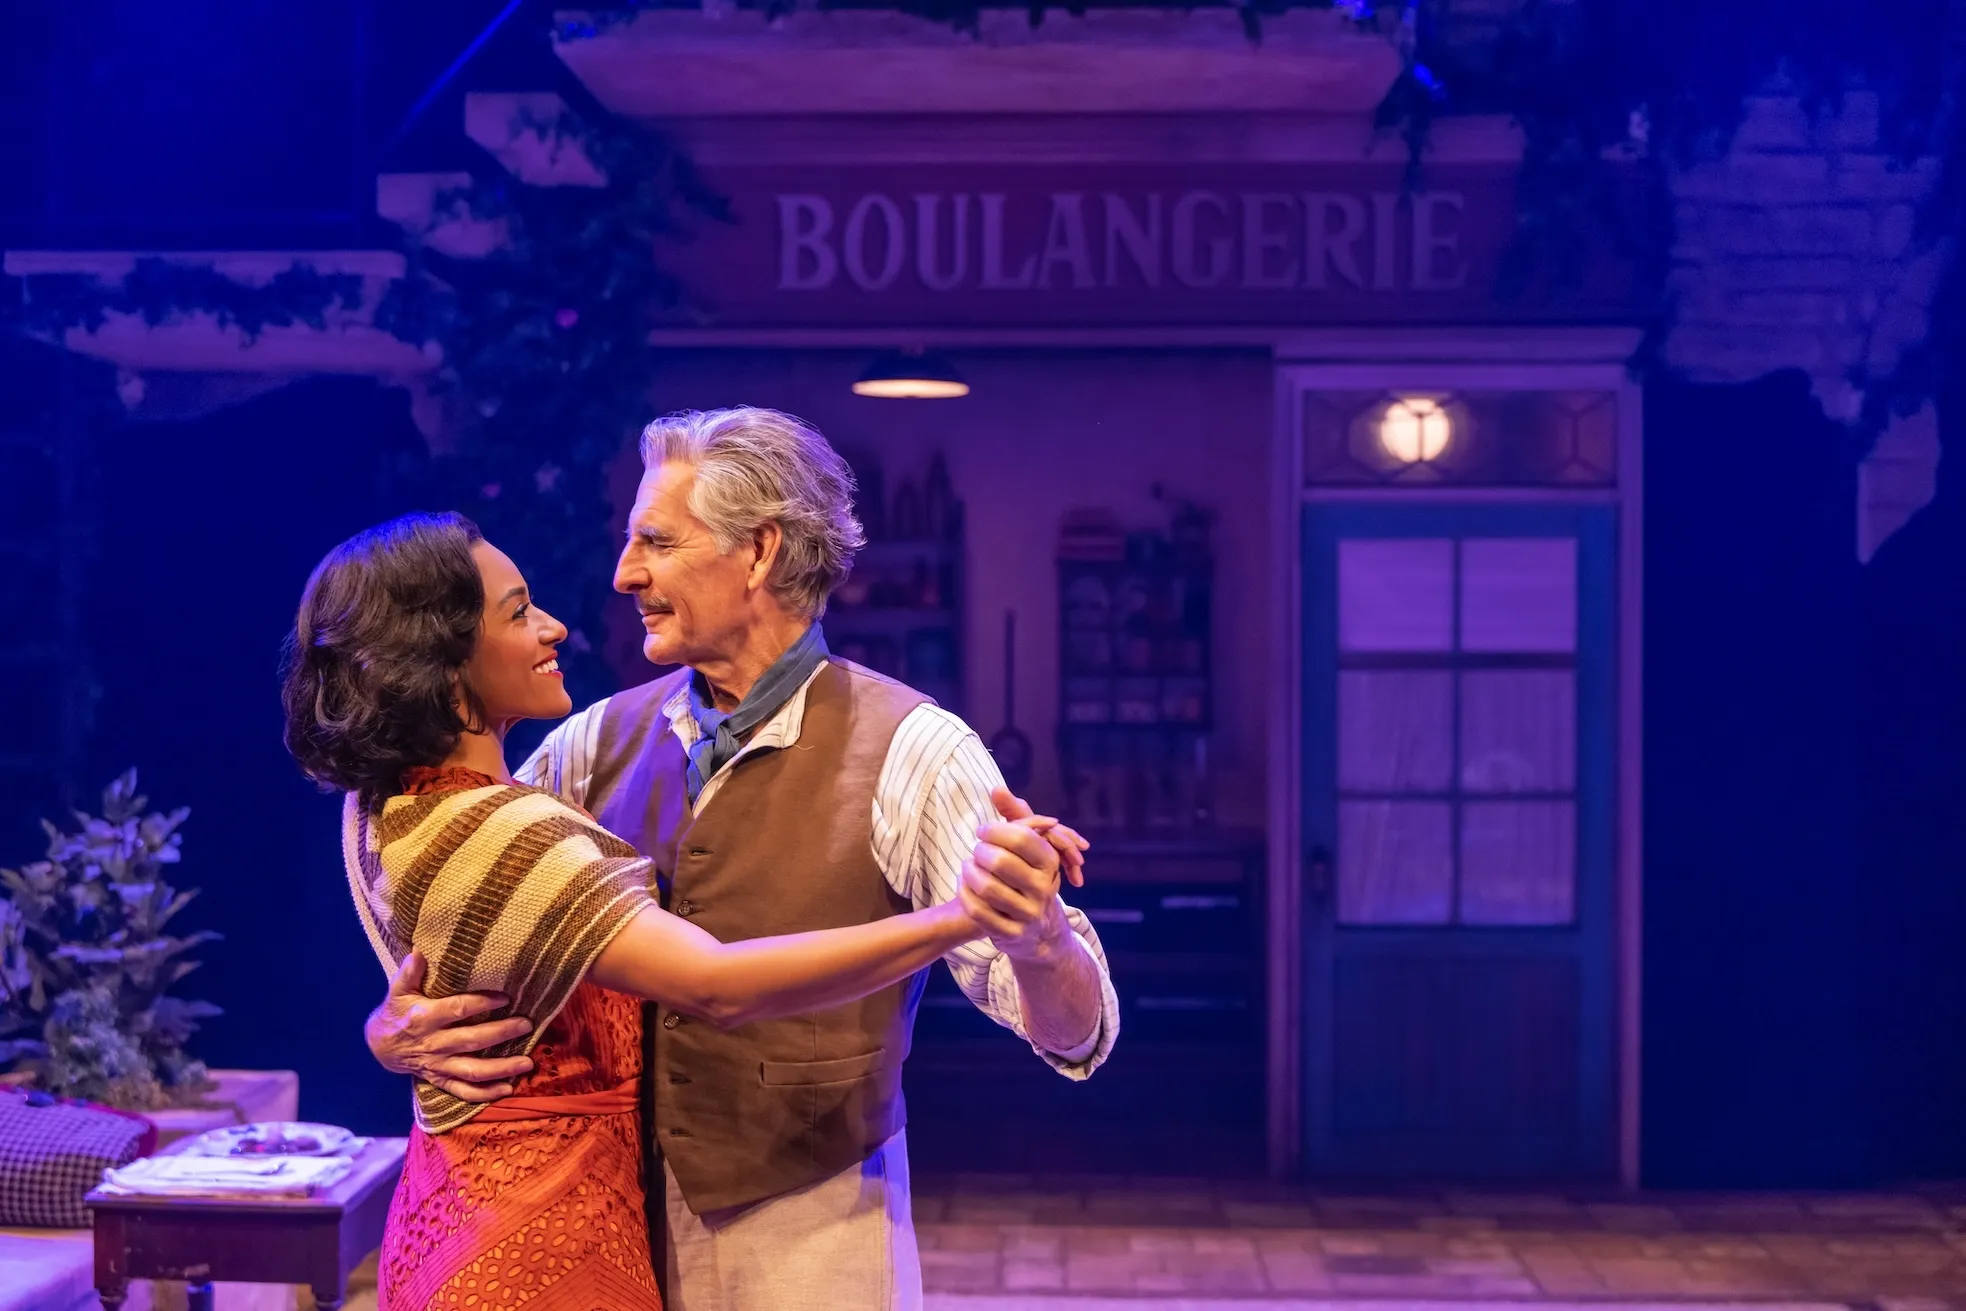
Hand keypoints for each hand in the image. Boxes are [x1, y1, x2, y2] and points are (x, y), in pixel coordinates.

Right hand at [365, 950, 534, 1102]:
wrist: (379, 1046)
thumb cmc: (396, 1012)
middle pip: (471, 1040)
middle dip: (501, 1033)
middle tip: (527, 1025)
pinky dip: (485, 1094)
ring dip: (501, 1069)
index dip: (482, 1004)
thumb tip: (419, 952)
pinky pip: (463, 1091)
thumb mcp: (398, 991)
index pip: (457, 1010)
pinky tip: (508, 1089)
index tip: (506, 997)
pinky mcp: (440, 1080)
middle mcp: (433, 1044)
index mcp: (424, 1018)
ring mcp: (438, 1065)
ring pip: (472, 1071)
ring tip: (528, 1063)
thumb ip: (409, 973)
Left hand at [959, 790, 1089, 959]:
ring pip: (986, 887)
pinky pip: (977, 911)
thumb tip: (996, 788)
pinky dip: (964, 894)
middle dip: (980, 851)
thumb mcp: (1030, 848)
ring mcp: (1028, 914)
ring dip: (969, 872)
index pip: (1021, 838)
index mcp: (1050, 863)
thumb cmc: (1028, 877)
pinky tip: (964, 885)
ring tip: (967, 867)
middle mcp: (1043, 889)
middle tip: (976, 850)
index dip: (995, 830)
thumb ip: (1015, 815)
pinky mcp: (1010, 933)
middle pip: (1000, 861)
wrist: (1039, 931)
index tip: (983, 831)